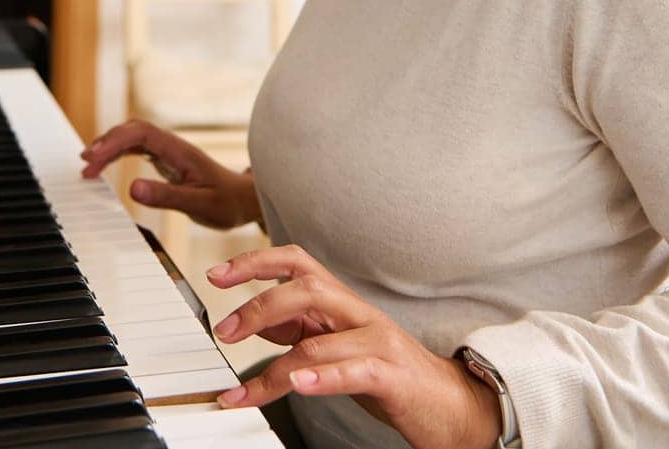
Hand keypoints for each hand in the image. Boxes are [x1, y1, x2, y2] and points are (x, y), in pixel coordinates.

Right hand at [79, 118, 261, 229]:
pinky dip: (117, 154)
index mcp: (179, 151)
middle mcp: (172, 146)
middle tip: (85, 164)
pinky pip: (136, 148)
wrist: (245, 201)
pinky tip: (105, 165)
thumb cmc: (226, 203)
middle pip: (132, 130)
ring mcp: (169, 151)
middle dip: (106, 143)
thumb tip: (132, 188)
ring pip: (132, 137)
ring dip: (109, 146)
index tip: (93, 160)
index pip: (139, 135)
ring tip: (87, 165)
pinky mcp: (167, 159)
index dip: (113, 143)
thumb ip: (166, 197)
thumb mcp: (198, 204)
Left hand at [208, 245, 502, 448]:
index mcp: (344, 305)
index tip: (215, 274)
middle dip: (258, 306)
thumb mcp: (338, 347)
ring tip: (245, 393)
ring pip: (318, 342)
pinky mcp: (393, 376)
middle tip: (225, 332)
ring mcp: (378, 343)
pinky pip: (354, 371)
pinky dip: (322, 378)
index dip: (255, 262)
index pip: (297, 264)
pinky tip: (297, 386)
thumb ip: (302, 331)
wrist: (453, 407)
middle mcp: (360, 315)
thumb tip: (258, 321)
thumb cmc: (391, 377)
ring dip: (274, 371)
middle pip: (305, 289)